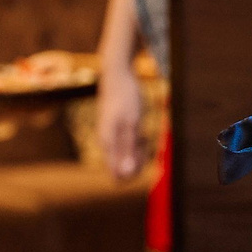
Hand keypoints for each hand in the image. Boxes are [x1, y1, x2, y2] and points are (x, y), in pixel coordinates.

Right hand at [95, 58, 144, 180]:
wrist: (117, 74)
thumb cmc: (125, 97)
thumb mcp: (131, 124)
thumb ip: (128, 150)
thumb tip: (126, 174)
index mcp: (108, 144)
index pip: (117, 177)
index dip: (134, 175)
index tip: (144, 156)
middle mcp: (106, 143)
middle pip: (123, 169)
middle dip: (138, 162)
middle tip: (144, 142)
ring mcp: (111, 137)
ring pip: (127, 158)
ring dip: (139, 152)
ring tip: (142, 135)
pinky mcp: (116, 131)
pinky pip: (127, 147)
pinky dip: (137, 143)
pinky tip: (141, 132)